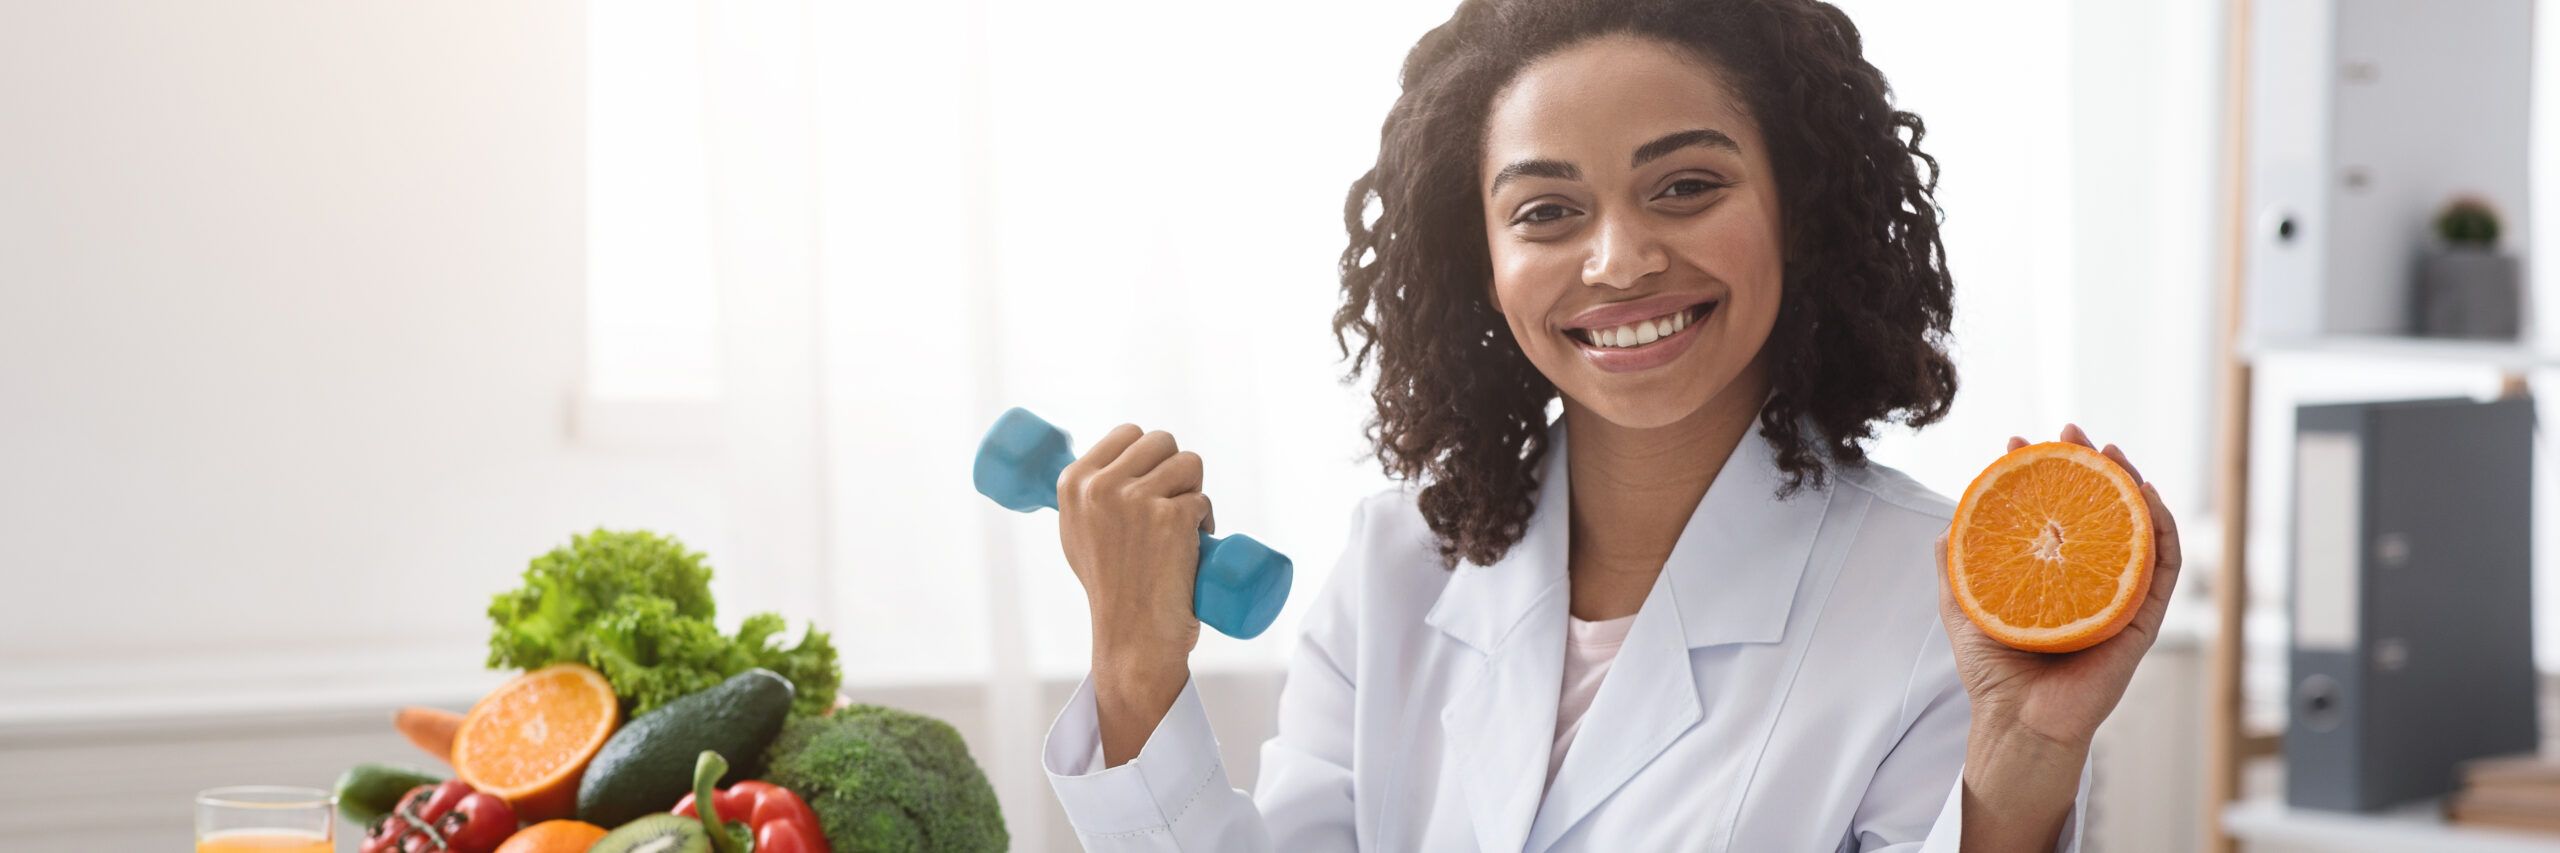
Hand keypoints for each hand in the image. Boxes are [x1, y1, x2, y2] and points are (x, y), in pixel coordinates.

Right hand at [1055, 424, 1213, 766]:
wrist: (1133, 637)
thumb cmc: (1110, 589)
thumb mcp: (1078, 534)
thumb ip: (1086, 498)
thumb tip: (1103, 466)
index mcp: (1073, 483)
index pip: (1127, 432)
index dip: (1148, 453)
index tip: (1153, 480)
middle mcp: (1100, 487)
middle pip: (1162, 441)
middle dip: (1175, 469)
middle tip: (1172, 508)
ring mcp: (1136, 500)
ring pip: (1189, 464)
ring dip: (1194, 492)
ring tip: (1184, 530)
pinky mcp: (1171, 517)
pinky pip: (1203, 499)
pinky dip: (1207, 520)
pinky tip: (1195, 548)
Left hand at [1935, 423, 2184, 751]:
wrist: (2018, 721)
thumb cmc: (1994, 671)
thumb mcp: (1964, 605)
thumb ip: (1956, 565)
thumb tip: (1949, 522)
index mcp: (2053, 572)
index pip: (2052, 510)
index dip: (2041, 473)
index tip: (2019, 443)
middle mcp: (2088, 579)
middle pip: (2097, 509)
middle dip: (2087, 463)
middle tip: (2070, 431)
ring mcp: (2117, 596)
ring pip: (2134, 528)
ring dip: (2128, 483)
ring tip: (2109, 450)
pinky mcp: (2142, 620)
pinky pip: (2162, 568)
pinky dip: (2162, 529)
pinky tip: (2148, 495)